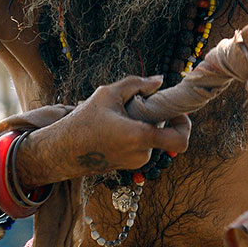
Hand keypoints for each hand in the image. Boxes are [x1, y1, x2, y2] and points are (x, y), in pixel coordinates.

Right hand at [17, 75, 190, 183]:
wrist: (62, 151)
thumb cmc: (83, 122)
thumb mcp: (108, 94)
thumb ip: (137, 84)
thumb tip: (159, 81)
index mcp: (140, 137)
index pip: (181, 140)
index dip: (185, 124)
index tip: (176, 112)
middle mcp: (142, 154)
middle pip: (164, 133)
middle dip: (155, 118)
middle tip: (136, 106)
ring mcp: (135, 162)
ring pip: (151, 138)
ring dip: (143, 125)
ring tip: (119, 116)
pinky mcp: (128, 165)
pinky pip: (141, 145)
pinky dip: (135, 134)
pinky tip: (114, 126)